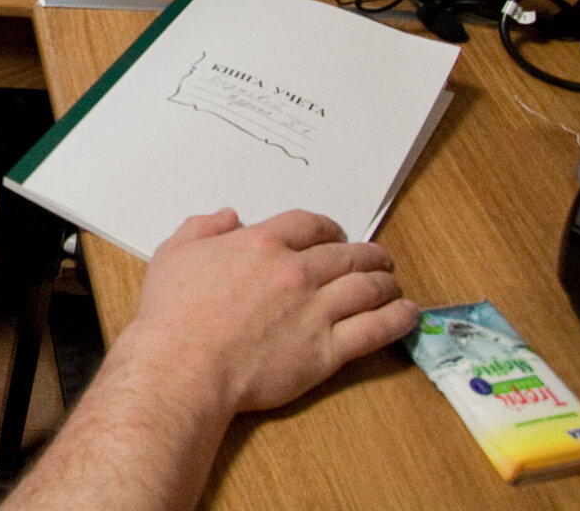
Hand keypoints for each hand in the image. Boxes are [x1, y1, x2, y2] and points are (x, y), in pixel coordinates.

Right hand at [119, 208, 418, 415]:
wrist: (184, 365)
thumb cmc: (172, 313)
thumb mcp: (174, 254)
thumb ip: (202, 228)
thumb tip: (228, 215)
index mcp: (261, 244)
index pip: (309, 224)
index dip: (328, 227)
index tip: (335, 235)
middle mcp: (295, 271)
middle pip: (345, 254)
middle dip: (366, 253)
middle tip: (376, 258)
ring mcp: (315, 311)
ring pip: (366, 287)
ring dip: (385, 281)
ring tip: (392, 282)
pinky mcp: (326, 351)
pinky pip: (374, 330)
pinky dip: (396, 318)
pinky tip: (406, 312)